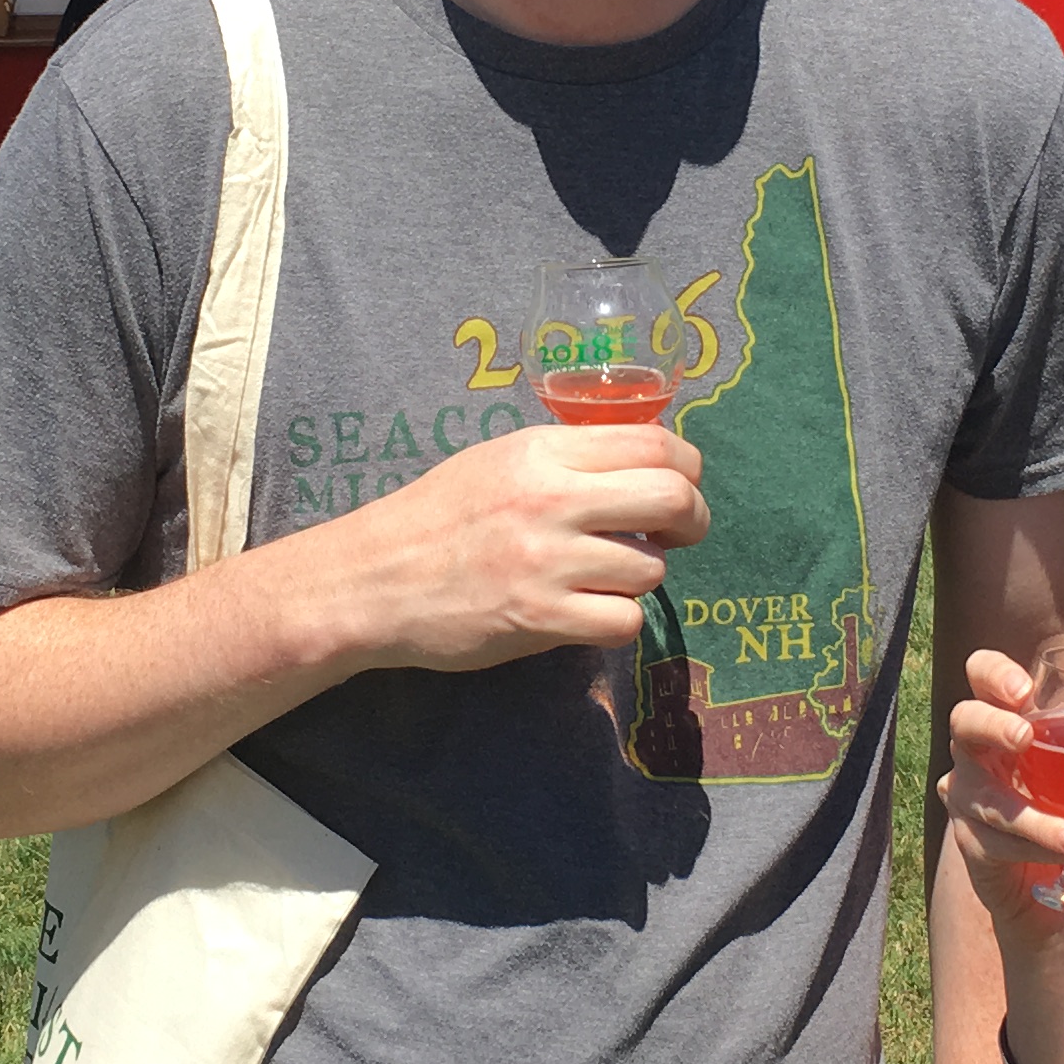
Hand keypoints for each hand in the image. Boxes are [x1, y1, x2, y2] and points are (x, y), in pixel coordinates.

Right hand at [293, 423, 705, 673]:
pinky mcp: (540, 617)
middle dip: (692, 520)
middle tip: (677, 536)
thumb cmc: (437, 518)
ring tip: (603, 577)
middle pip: (672, 497)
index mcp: (542, 450)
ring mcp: (547, 560)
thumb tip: (646, 464)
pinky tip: (587, 611)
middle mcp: (551, 498)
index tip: (681, 488)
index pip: (655, 443)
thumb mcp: (499, 461)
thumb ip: (568, 458)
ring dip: (640, 577)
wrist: (372, 580)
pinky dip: (617, 620)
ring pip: (651, 568)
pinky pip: (623, 620)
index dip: (688, 468)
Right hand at [940, 645, 1063, 932]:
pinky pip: (1000, 842)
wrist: (1057, 890)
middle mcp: (979, 752)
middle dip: (992, 724)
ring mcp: (968, 798)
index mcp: (1011, 720)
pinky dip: (1044, 849)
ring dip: (1041, 820)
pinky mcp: (971, 843)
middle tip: (1026, 737)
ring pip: (990, 798)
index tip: (1025, 689)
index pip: (981, 675)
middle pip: (964, 720)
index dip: (993, 673)